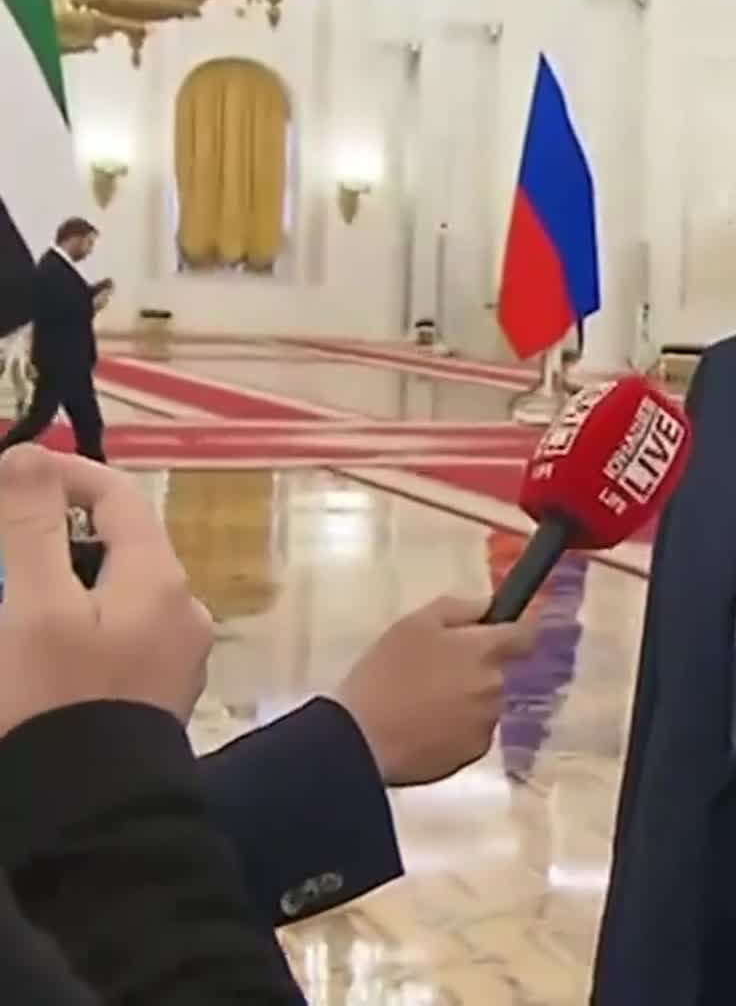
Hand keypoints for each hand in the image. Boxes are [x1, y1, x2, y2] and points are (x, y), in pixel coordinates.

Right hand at [0, 446, 212, 737]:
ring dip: (53, 584)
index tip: (6, 474)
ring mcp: (170, 657)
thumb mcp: (35, 608)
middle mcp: (180, 611)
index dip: (62, 475)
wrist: (89, 817)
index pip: (118, 496)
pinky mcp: (149, 695)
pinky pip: (109, 637)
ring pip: (106, 593)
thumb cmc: (56, 704)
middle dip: (49, 535)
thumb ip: (30, 527)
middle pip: (112, 545)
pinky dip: (66, 625)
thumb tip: (29, 456)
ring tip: (8, 600)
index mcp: (161, 580)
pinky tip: (27, 647)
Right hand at [329, 596, 535, 785]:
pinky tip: (426, 730)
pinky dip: (458, 730)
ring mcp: (488, 722)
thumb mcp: (413, 625)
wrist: (362, 739)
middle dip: (477, 669)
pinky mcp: (474, 752)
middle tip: (436, 674)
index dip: (515, 631)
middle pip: (499, 671)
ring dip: (468, 701)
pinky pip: (473, 733)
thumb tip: (488, 605)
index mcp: (485, 650)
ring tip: (425, 706)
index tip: (498, 633)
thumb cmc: (385, 674)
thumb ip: (457, 609)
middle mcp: (496, 685)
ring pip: (486, 704)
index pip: (525, 634)